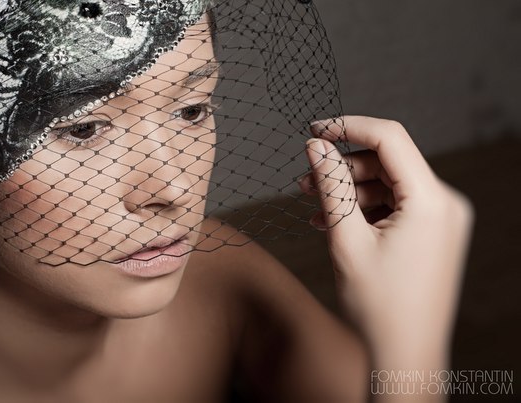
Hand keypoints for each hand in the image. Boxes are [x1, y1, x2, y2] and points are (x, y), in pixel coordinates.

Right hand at [299, 116, 473, 367]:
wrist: (406, 354)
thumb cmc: (378, 305)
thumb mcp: (346, 239)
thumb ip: (330, 186)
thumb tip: (315, 147)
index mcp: (432, 201)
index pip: (390, 138)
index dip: (348, 127)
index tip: (314, 131)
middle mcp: (445, 204)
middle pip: (387, 163)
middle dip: (343, 168)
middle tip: (304, 180)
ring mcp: (441, 220)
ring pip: (388, 185)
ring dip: (349, 192)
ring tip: (313, 207)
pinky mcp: (433, 233)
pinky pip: (395, 206)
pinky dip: (364, 210)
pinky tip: (333, 222)